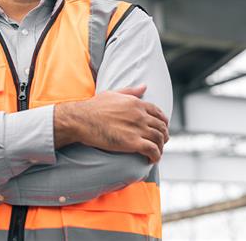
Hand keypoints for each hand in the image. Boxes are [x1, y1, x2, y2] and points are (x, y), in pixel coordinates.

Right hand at [54, 85, 169, 162]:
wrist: (81, 119)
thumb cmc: (93, 107)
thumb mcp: (113, 93)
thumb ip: (131, 91)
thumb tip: (144, 86)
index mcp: (136, 103)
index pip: (159, 112)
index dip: (163, 122)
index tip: (162, 128)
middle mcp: (140, 115)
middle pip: (161, 126)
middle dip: (164, 135)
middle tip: (161, 142)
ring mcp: (137, 129)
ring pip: (159, 139)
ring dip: (161, 147)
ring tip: (157, 153)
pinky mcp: (132, 143)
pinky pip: (152, 150)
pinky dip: (156, 156)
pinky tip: (152, 159)